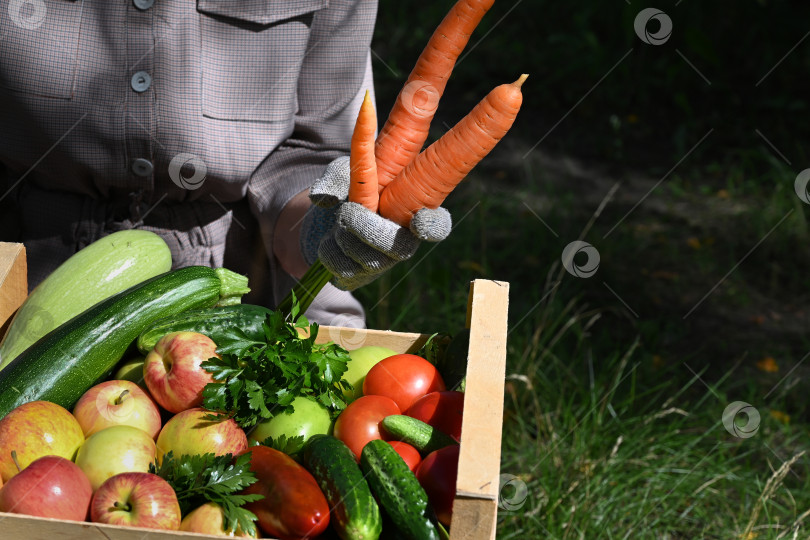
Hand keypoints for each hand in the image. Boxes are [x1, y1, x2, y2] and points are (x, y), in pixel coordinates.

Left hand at [300, 157, 451, 289]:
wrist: (324, 220)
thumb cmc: (347, 191)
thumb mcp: (344, 173)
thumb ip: (338, 176)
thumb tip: (323, 197)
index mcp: (412, 212)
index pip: (438, 225)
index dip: (433, 226)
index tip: (418, 220)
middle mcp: (403, 241)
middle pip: (400, 248)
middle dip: (371, 230)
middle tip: (348, 210)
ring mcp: (383, 262)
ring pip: (369, 260)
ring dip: (346, 237)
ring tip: (337, 221)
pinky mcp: (360, 277)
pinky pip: (346, 271)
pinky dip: (330, 251)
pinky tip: (329, 240)